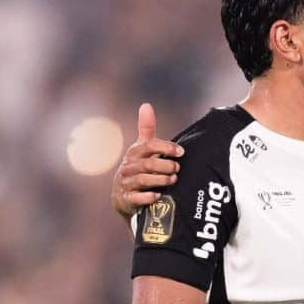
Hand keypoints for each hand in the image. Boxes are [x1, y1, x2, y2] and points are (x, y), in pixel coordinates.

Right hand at [112, 103, 184, 218]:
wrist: (122, 195)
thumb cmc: (137, 167)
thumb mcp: (141, 148)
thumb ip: (146, 129)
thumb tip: (146, 105)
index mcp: (134, 152)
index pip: (149, 146)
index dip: (166, 148)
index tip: (181, 152)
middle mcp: (128, 167)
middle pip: (148, 164)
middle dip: (166, 166)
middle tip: (178, 168)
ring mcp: (126, 183)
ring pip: (143, 180)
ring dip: (161, 180)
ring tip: (173, 179)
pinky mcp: (126, 199)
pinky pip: (136, 198)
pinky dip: (148, 196)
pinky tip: (159, 195)